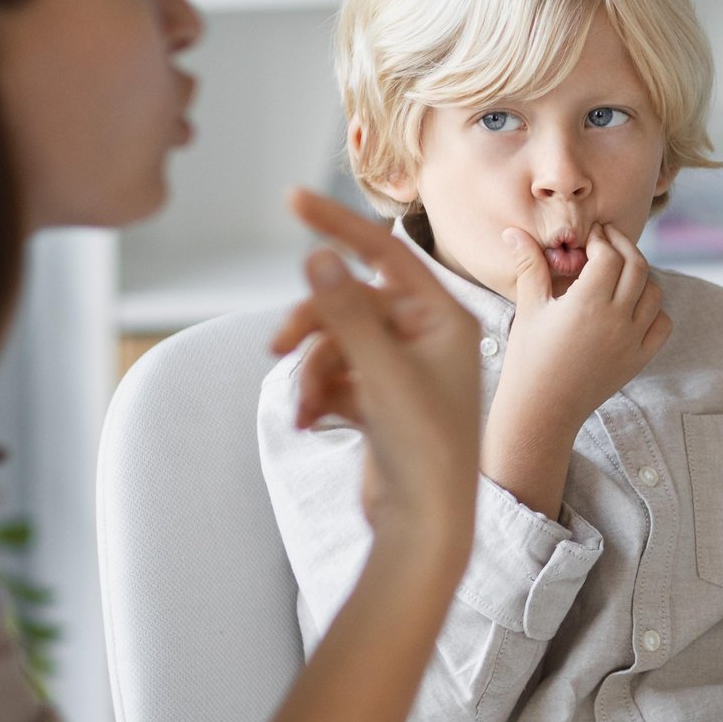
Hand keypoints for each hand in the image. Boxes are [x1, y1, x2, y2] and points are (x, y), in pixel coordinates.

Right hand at [270, 189, 479, 559]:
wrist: (426, 523)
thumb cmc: (423, 446)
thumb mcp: (380, 371)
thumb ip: (346, 312)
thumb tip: (317, 255)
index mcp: (445, 318)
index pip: (386, 254)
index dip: (339, 225)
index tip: (292, 198)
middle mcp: (429, 336)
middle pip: (349, 302)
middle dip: (311, 325)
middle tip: (277, 347)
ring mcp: (404, 367)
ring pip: (333, 341)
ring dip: (311, 371)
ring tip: (308, 408)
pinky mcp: (380, 398)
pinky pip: (333, 374)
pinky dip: (317, 394)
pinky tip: (312, 421)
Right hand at [491, 224, 671, 437]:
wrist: (541, 410)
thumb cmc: (528, 358)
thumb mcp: (529, 308)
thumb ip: (530, 265)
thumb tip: (514, 231)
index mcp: (589, 303)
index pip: (610, 255)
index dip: (601, 238)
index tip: (590, 234)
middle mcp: (618, 319)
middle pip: (638, 267)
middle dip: (624, 246)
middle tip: (608, 239)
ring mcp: (633, 341)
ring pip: (655, 294)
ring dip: (641, 276)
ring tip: (619, 270)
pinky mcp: (639, 360)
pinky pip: (662, 325)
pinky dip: (654, 310)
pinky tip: (633, 305)